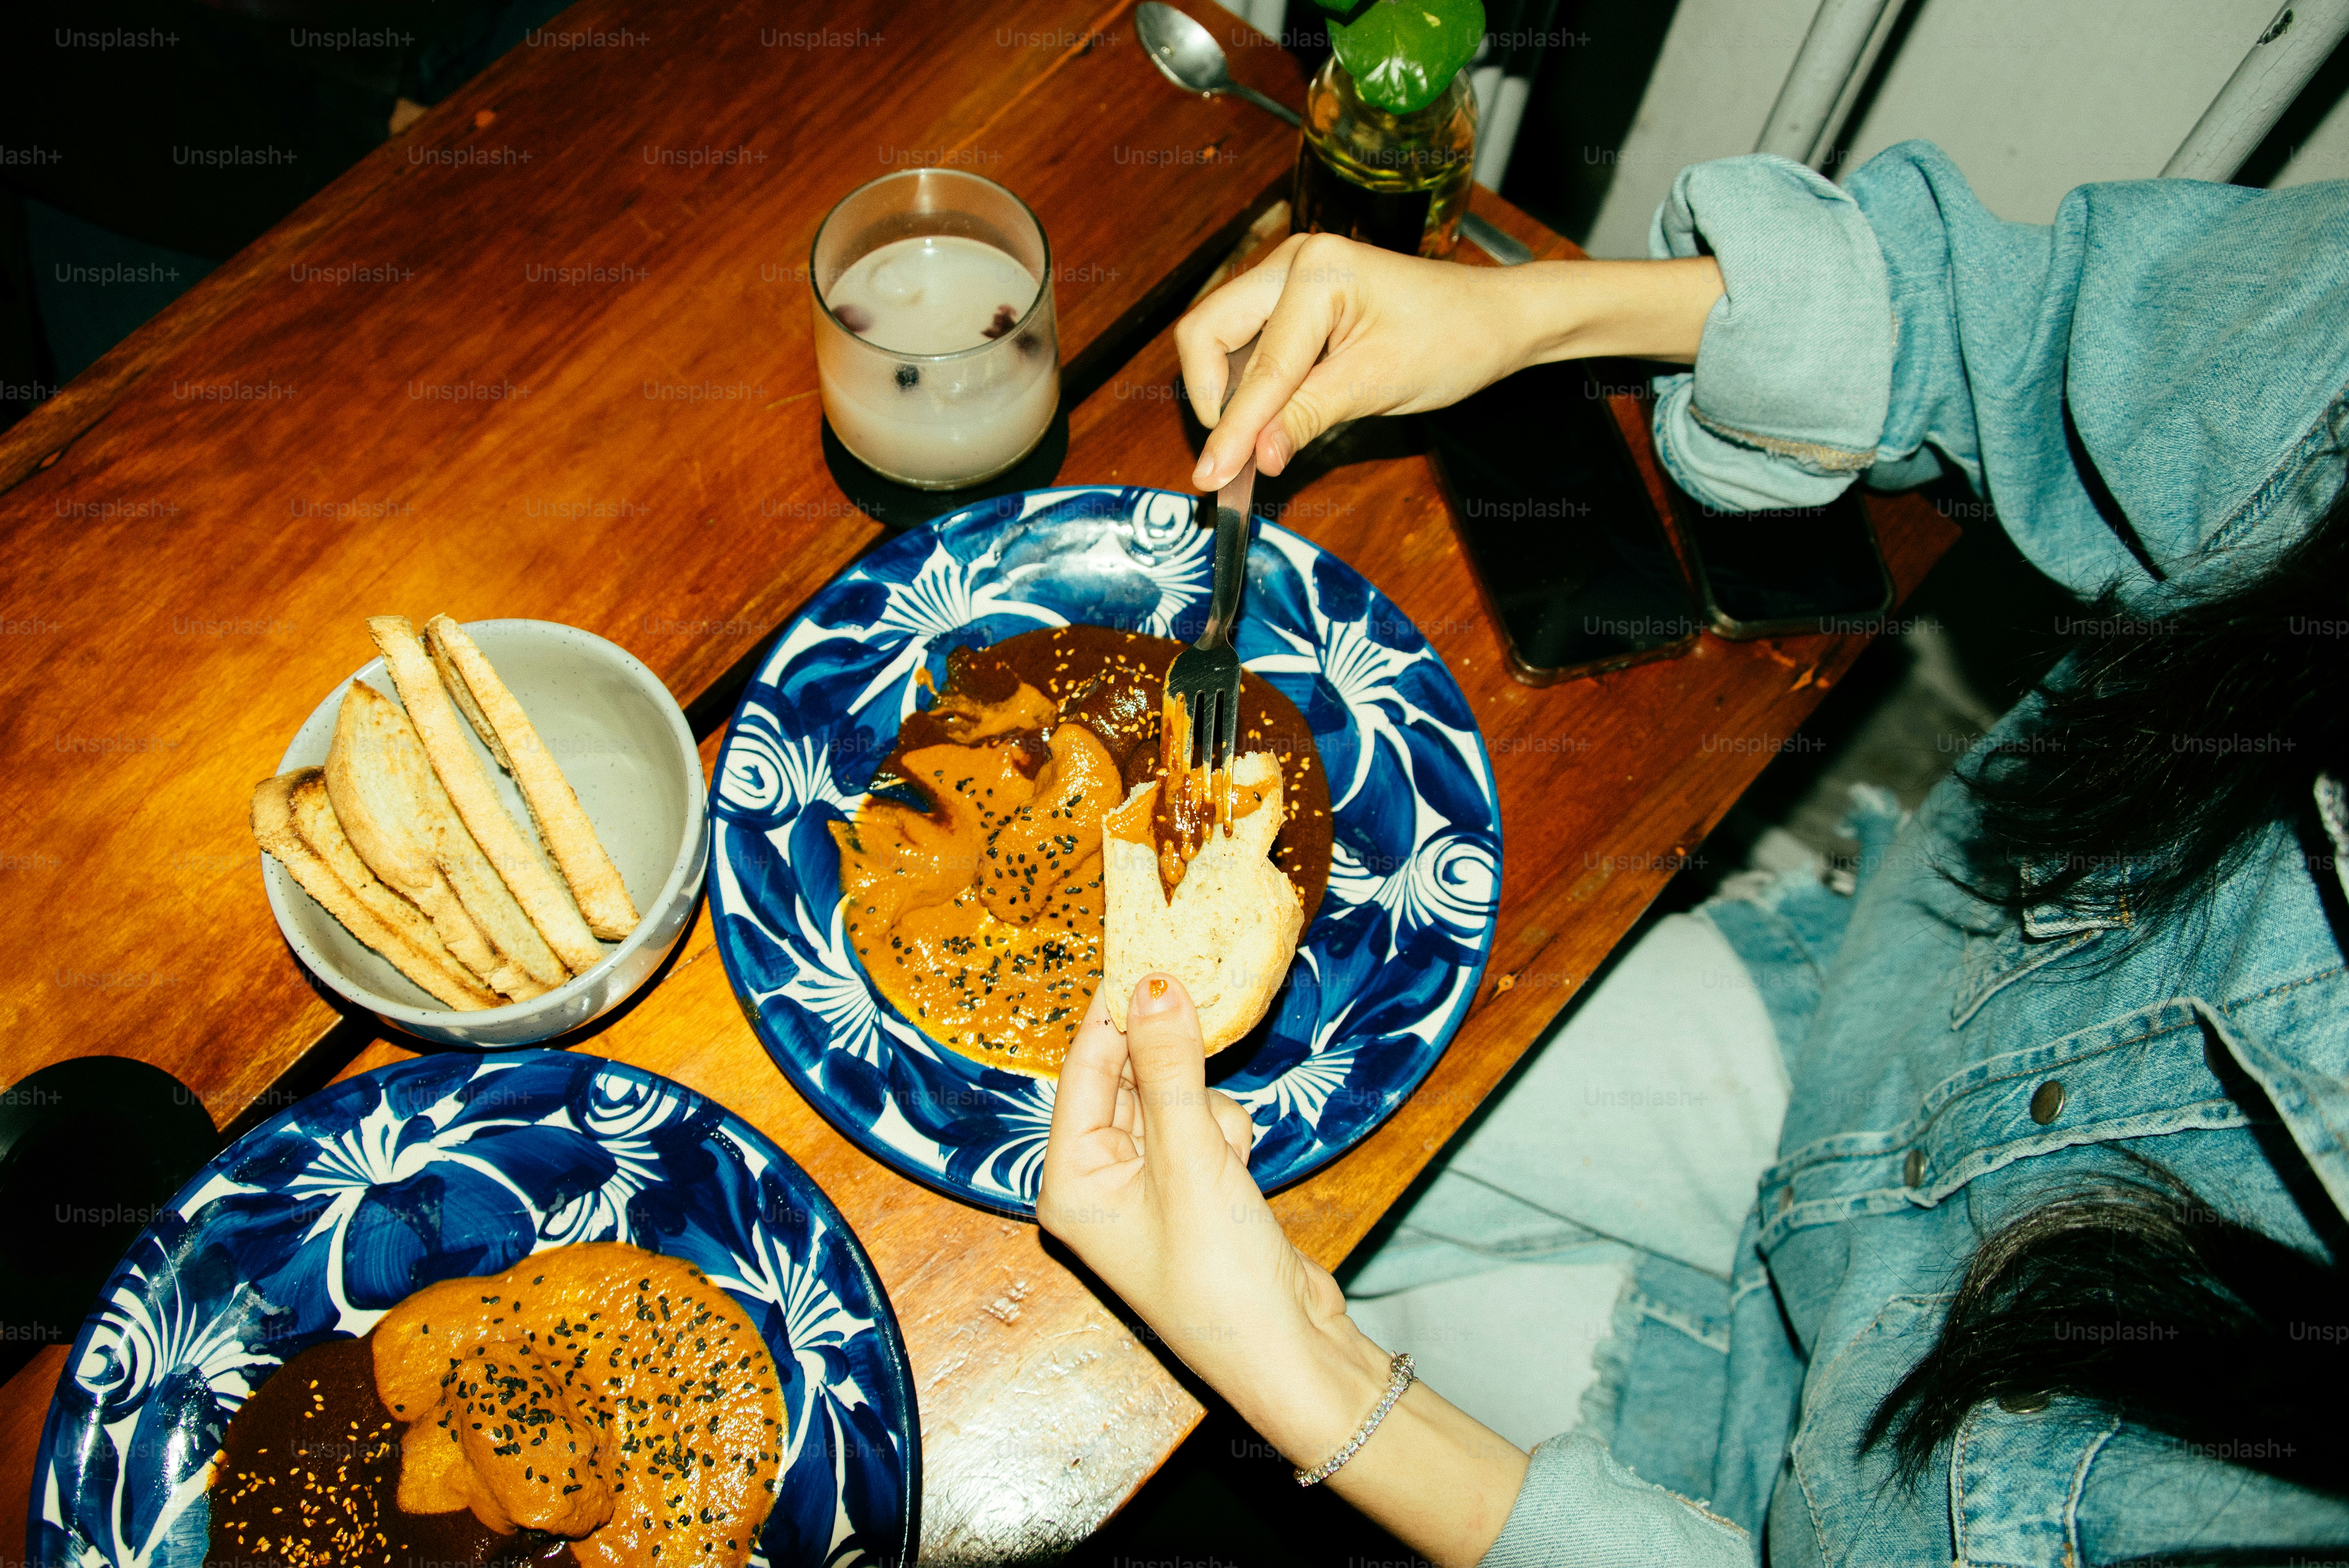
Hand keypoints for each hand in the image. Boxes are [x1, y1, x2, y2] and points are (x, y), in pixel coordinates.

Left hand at [1039, 975, 1371, 1457]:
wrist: (1291, 1355)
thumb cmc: (1221, 1278)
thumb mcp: (1193, 1159)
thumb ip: (1170, 1068)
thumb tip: (1153, 984)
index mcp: (1069, 1182)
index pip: (1081, 1071)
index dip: (1112, 1010)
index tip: (1142, 949)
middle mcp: (1097, 1181)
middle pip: (1125, 1079)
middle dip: (1167, 1057)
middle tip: (1201, 998)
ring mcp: (1146, 1187)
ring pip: (1173, 1097)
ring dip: (1206, 1106)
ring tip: (1228, 1156)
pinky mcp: (1192, 1190)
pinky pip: (1202, 1126)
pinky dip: (1225, 1134)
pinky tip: (1241, 1172)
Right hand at [1175, 231, 1723, 489]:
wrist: (1495, 320)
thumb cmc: (1453, 340)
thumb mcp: (1378, 385)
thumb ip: (1307, 417)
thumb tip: (1254, 458)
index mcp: (1317, 271)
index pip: (1258, 366)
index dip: (1233, 429)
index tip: (1212, 477)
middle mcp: (1293, 261)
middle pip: (1206, 332)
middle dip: (1213, 398)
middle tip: (1233, 454)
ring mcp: (1290, 276)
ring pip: (1220, 338)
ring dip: (1230, 393)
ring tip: (1257, 441)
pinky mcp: (1294, 298)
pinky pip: (1248, 343)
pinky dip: (1250, 385)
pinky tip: (1271, 419)